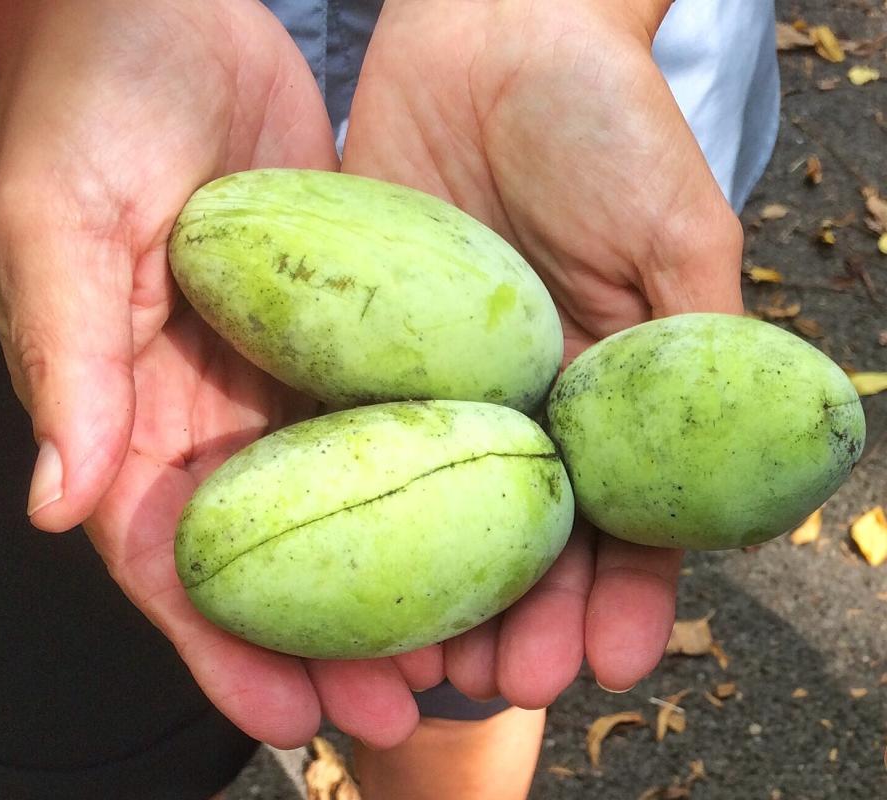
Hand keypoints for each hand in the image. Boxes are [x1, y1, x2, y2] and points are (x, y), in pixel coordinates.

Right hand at [0, 0, 440, 748]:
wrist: (164, 13)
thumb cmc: (86, 104)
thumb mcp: (58, 224)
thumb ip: (65, 364)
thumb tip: (57, 510)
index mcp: (126, 409)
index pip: (171, 557)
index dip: (224, 645)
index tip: (293, 716)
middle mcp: (210, 408)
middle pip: (277, 550)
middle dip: (329, 641)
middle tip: (404, 711)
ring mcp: (284, 369)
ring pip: (345, 497)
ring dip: (397, 578)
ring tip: (464, 651)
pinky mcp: (349, 323)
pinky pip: (393, 409)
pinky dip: (431, 475)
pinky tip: (488, 524)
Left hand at [343, 0, 743, 701]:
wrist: (492, 33)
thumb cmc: (603, 120)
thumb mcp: (674, 228)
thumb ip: (694, 341)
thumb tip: (728, 461)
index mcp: (603, 389)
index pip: (619, 515)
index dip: (621, 593)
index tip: (611, 661)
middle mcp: (518, 398)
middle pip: (519, 531)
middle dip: (522, 615)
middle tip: (510, 681)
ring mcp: (435, 378)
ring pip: (433, 504)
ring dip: (437, 590)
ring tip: (431, 663)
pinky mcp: (360, 342)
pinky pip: (353, 430)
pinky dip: (352, 500)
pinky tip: (343, 564)